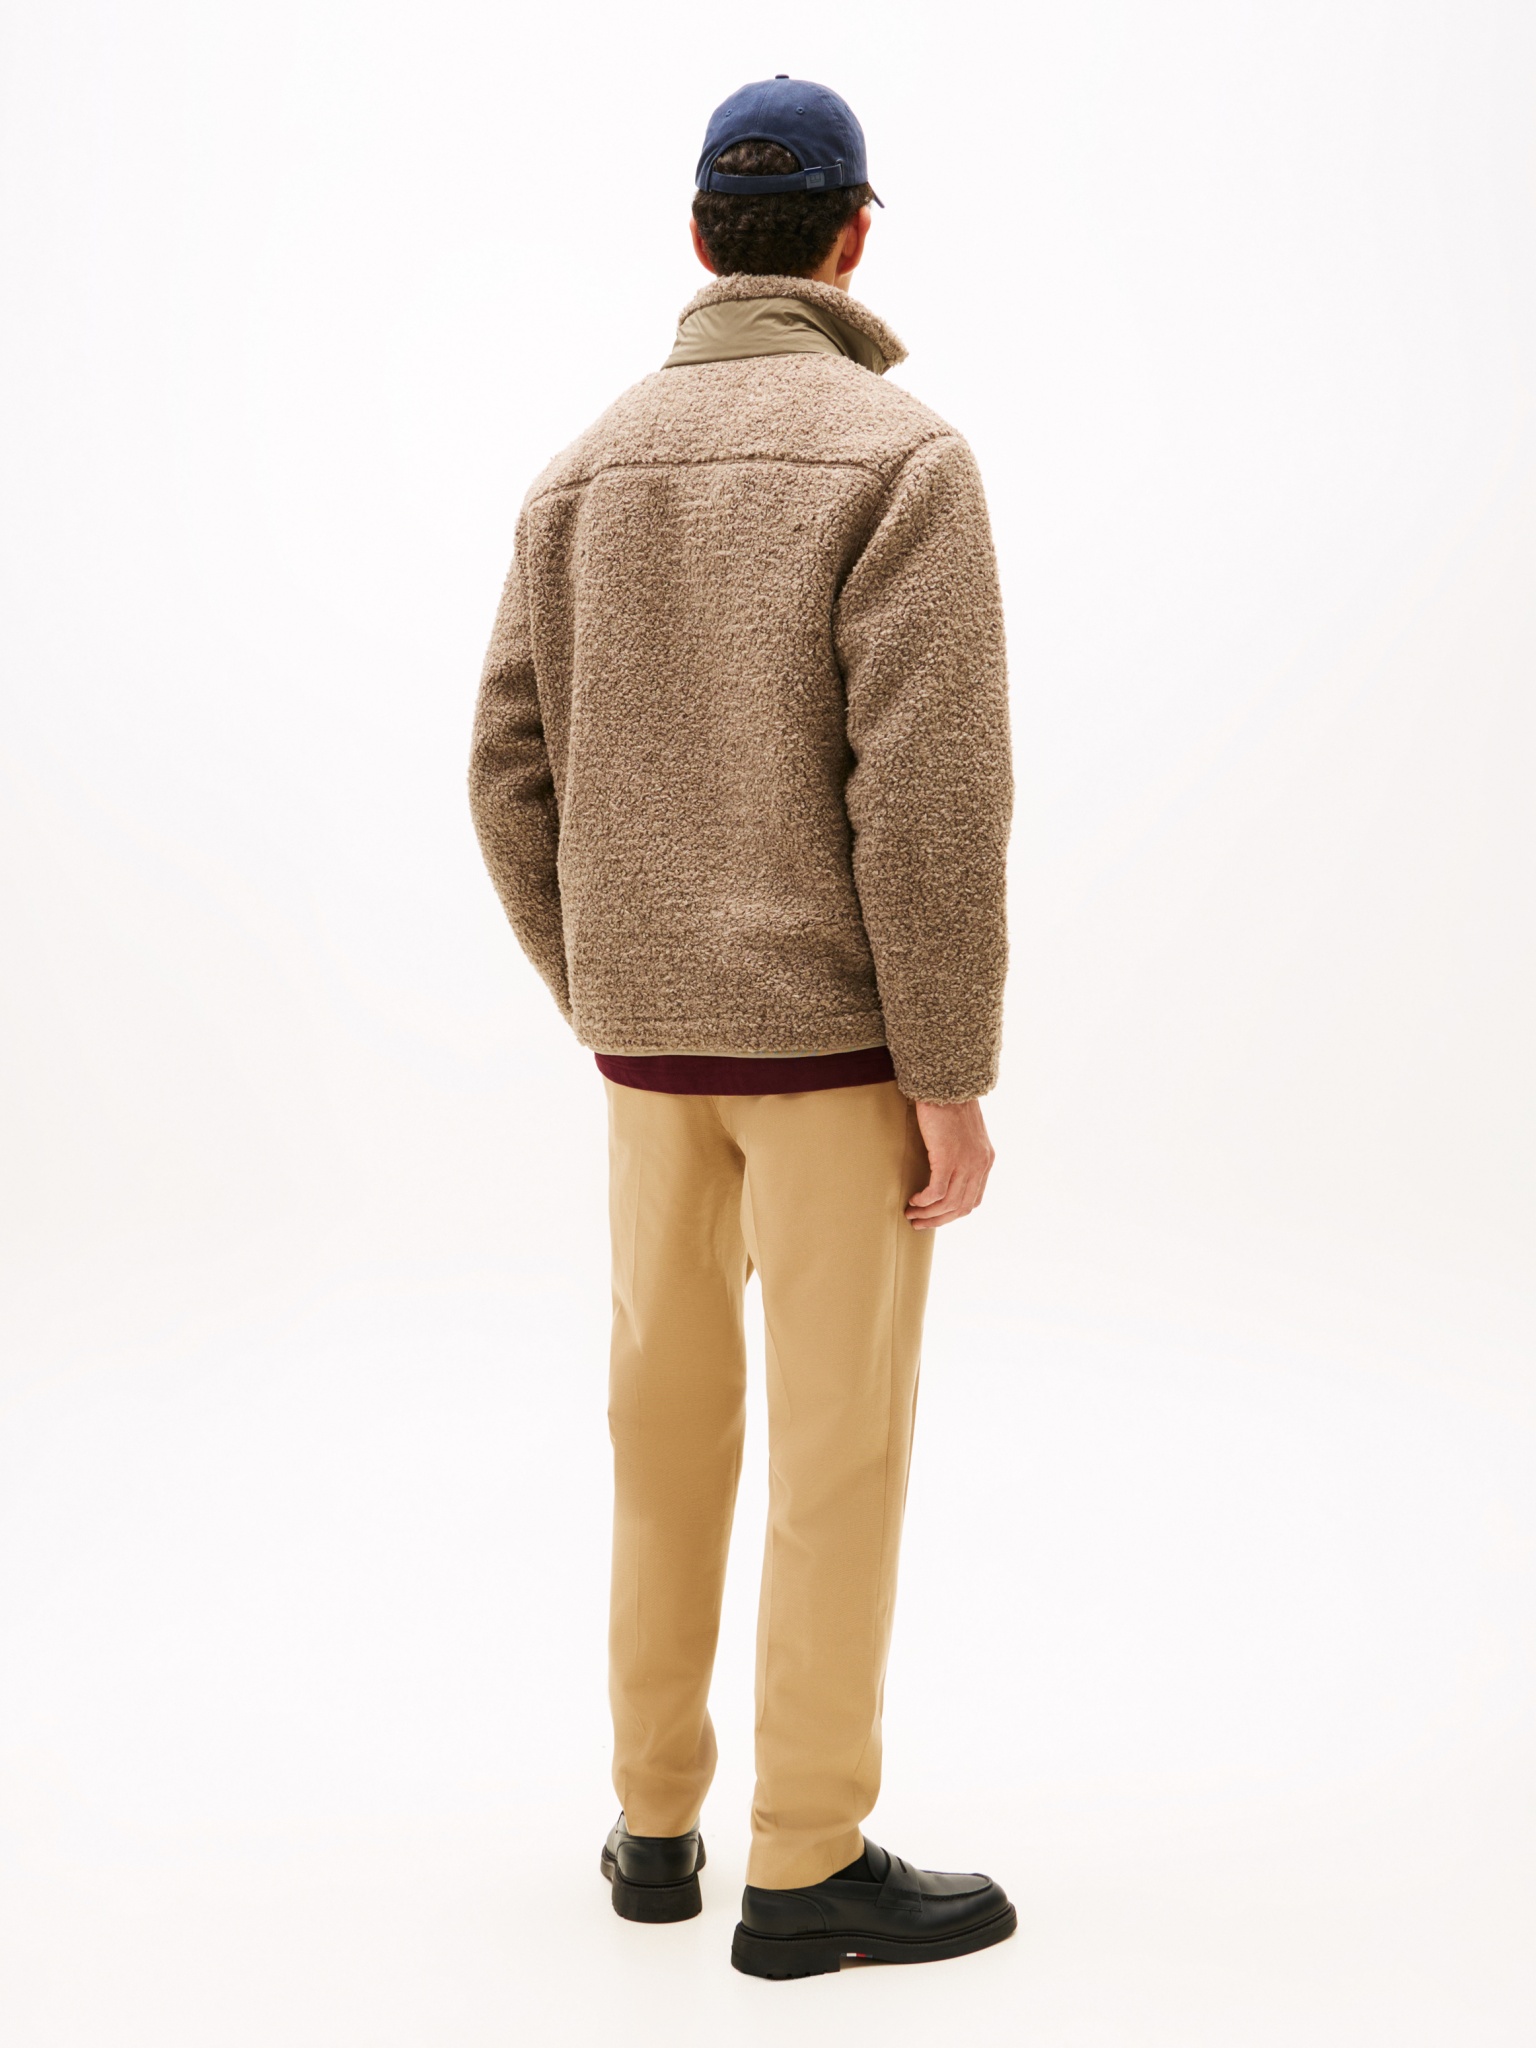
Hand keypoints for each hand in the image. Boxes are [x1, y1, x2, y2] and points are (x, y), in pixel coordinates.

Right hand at [905, 1098, 994, 1229]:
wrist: (948, 1085)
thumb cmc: (950, 1105)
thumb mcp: (965, 1133)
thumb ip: (963, 1153)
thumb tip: (947, 1168)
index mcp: (986, 1160)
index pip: (973, 1199)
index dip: (953, 1213)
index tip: (935, 1216)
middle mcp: (980, 1165)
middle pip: (962, 1207)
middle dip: (939, 1220)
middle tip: (919, 1223)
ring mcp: (966, 1163)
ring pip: (949, 1203)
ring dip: (928, 1214)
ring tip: (911, 1214)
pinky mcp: (948, 1158)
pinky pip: (937, 1191)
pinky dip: (924, 1201)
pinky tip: (913, 1200)